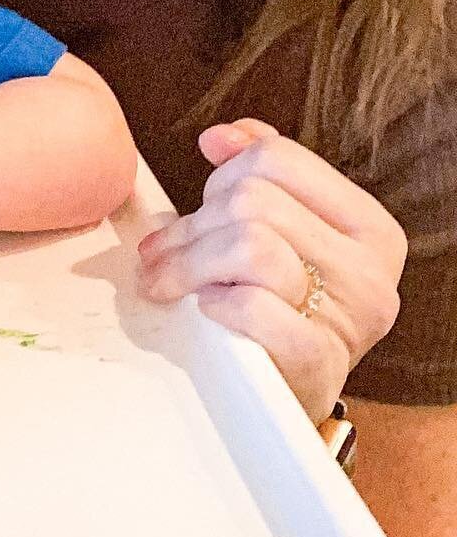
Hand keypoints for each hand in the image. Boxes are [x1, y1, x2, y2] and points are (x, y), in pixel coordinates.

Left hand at [138, 118, 405, 421]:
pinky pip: (252, 306)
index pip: (277, 158)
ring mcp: (349, 318)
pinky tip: (208, 311)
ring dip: (189, 262)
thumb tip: (221, 136)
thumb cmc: (280, 309)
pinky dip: (217, 304)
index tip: (202, 204)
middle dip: (194, 225)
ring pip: (248, 243)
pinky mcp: (318, 363)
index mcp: (367, 226)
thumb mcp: (280, 234)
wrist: (288, 400)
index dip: (222, 175)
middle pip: (252, 199)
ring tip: (167, 281)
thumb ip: (261, 177)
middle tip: (166, 253)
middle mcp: (370, 269)